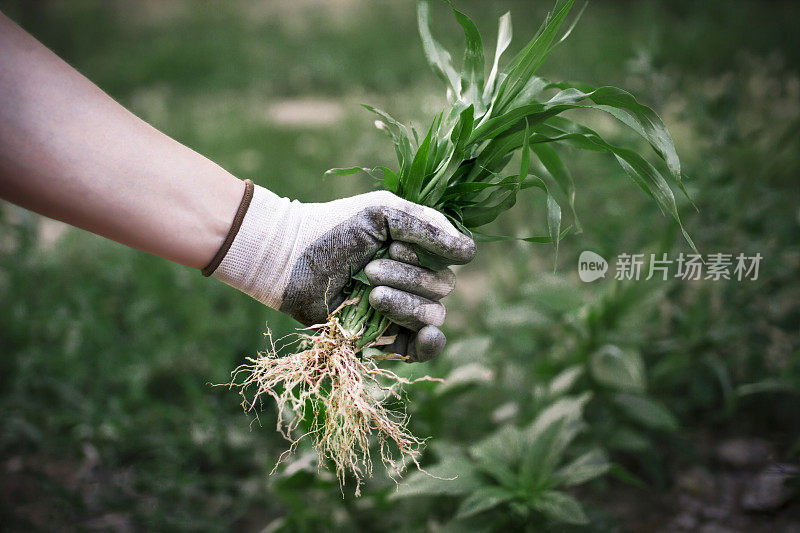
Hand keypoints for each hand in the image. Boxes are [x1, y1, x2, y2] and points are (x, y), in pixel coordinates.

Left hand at [208, 184, 474, 361]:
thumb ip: (428, 226)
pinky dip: (429, 343)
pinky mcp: (385, 338)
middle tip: (370, 267)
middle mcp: (415, 279)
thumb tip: (471, 251)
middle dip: (409, 276)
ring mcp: (401, 310)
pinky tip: (426, 335)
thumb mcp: (383, 213)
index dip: (434, 253)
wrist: (290, 259)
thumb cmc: (336, 229)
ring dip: (406, 303)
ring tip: (371, 291)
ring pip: (433, 315)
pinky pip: (422, 348)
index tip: (398, 242)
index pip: (454, 258)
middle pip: (443, 287)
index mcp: (419, 249)